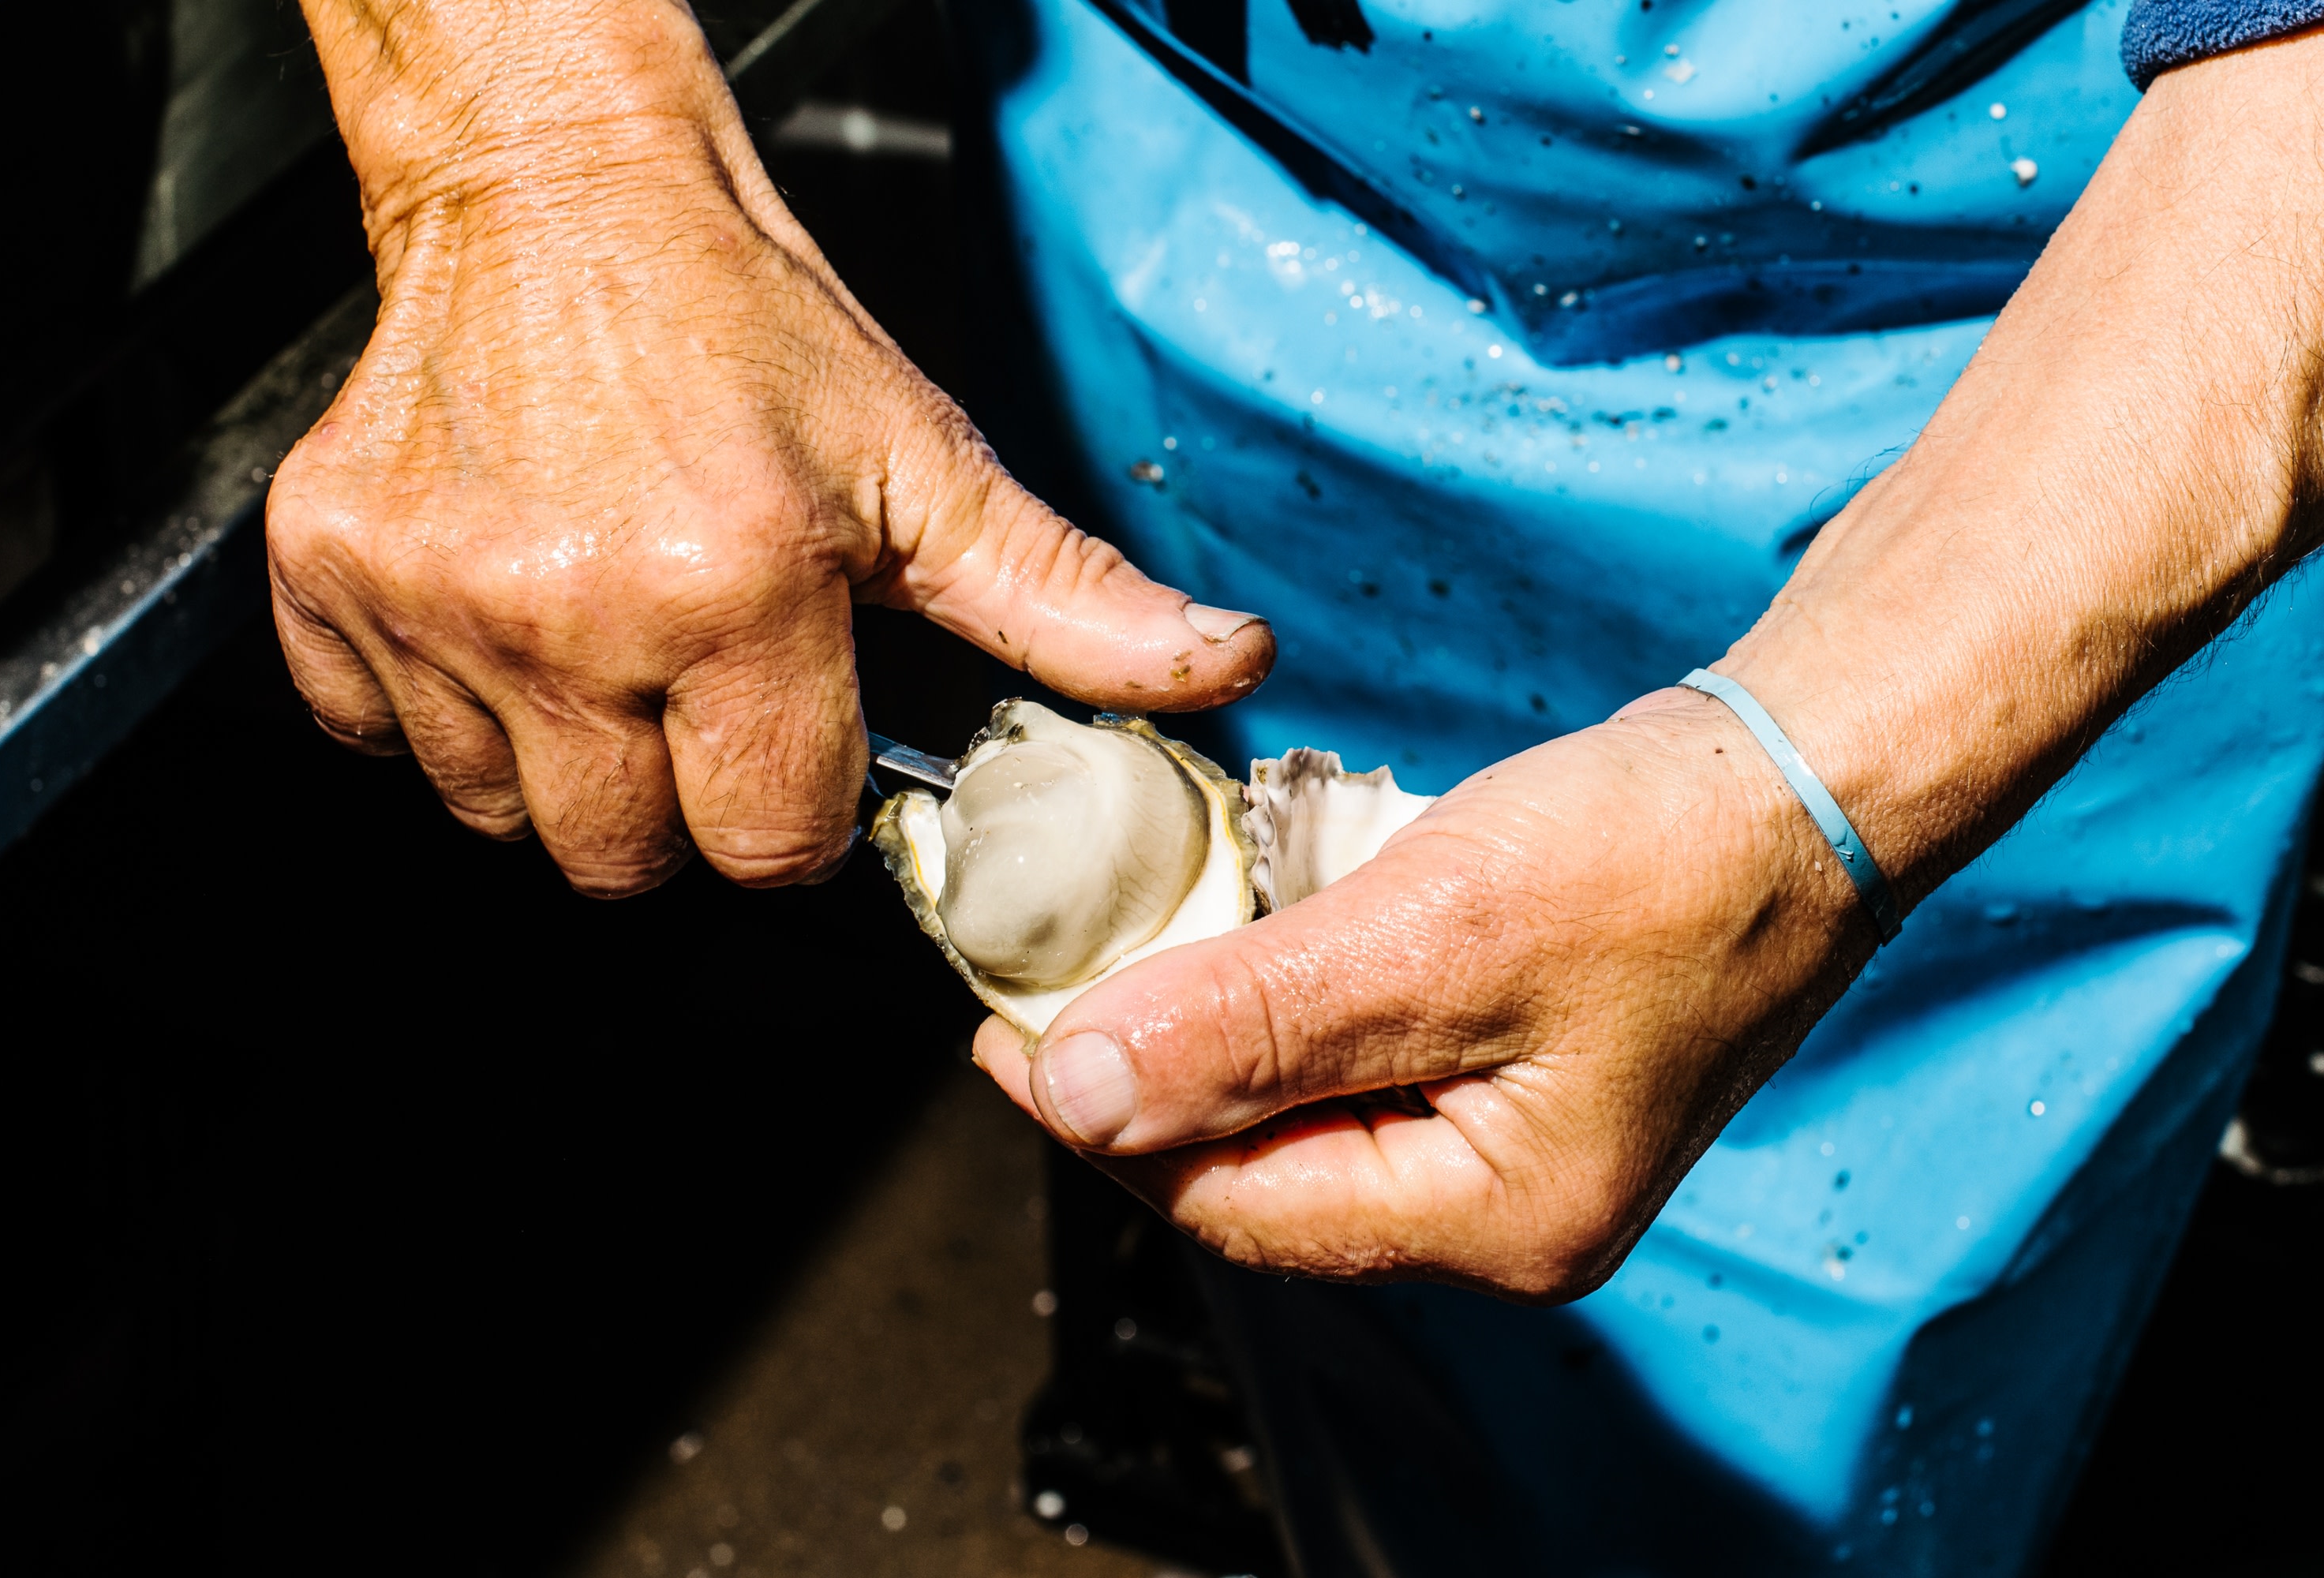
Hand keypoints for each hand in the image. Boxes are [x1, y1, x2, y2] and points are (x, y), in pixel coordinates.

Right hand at [272, 0, 1272, 893]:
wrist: (556, 190)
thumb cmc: (746, 325)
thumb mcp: (929, 463)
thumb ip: (1065, 603)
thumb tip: (1220, 668)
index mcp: (733, 593)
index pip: (768, 847)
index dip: (797, 808)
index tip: (795, 740)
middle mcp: (568, 615)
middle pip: (631, 859)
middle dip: (685, 803)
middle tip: (703, 689)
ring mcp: (433, 603)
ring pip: (509, 818)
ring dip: (569, 763)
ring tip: (609, 641)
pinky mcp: (329, 580)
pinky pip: (388, 747)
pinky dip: (452, 711)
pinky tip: (513, 619)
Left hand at [978, 33, 2323, 1298]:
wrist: (1816, 770)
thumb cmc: (1663, 852)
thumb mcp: (1429, 936)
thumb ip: (1245, 1026)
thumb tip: (1077, 1091)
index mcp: (1497, 1220)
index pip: (1238, 1205)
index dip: (1107, 1123)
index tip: (1006, 1035)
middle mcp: (1508, 1209)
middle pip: (1269, 1170)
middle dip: (1155, 1080)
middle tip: (1054, 985)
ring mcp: (1522, 1136)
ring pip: (1312, 1107)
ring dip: (1220, 1032)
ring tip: (1136, 949)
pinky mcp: (1528, 1059)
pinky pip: (1369, 1053)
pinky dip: (1297, 996)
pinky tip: (1254, 926)